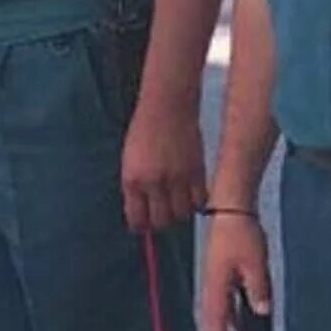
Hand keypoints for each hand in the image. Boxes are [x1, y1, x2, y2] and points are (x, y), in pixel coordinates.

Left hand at [121, 97, 206, 230]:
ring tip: (179, 203)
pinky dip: (196, 202)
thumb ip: (136, 185)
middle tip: (164, 213)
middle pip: (161, 221)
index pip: (137, 220)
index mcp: (132, 180)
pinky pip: (199, 201)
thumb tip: (143, 211)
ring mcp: (177, 178)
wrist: (167, 105)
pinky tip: (192, 194)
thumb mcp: (130, 160)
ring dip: (180, 213)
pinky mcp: (196, 172)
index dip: (142, 225)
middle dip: (161, 221)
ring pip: (181, 215)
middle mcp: (153, 183)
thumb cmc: (145, 129)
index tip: (145, 223)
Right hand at [199, 212, 270, 330]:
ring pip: (215, 307)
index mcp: (217, 284)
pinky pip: (221, 296)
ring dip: (222, 324)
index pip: (216, 318)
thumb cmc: (241, 233)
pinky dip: (227, 309)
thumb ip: (258, 288)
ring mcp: (213, 276)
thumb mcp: (256, 263)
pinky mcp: (218, 270)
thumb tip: (262, 310)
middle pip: (211, 316)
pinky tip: (237, 314)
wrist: (231, 209)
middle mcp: (211, 283)